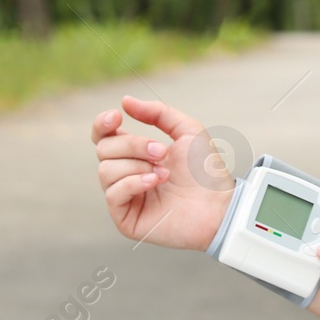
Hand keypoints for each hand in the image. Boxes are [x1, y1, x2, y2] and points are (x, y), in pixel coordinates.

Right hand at [90, 95, 236, 250]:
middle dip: (133, 145)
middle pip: (104, 149)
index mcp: (136, 153)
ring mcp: (124, 196)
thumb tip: (125, 101)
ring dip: (137, 166)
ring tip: (164, 174)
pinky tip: (155, 182)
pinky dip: (133, 183)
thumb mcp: (186, 130)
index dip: (102, 124)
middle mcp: (126, 173)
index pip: (102, 136)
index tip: (117, 116)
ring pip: (105, 170)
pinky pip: (112, 194)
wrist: (217, 204)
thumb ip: (158, 112)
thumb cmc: (205, 170)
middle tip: (161, 152)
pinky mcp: (125, 218)